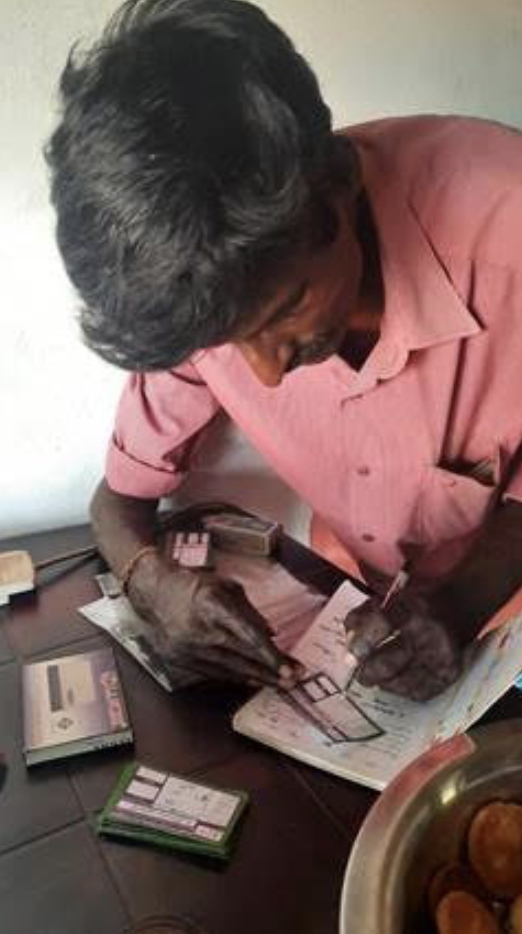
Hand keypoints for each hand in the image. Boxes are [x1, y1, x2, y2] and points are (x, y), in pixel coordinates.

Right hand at [128, 553, 297, 687]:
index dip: (270, 655)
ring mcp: (188, 648)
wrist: (154, 592)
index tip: (288, 667)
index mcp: (212, 605)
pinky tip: (253, 680)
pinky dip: (237, 678)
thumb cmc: (193, 586)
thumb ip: (250, 611)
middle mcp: (199, 629)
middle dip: (270, 671)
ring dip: (257, 678)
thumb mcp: (226, 587)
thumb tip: (272, 634)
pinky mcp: (181, 660)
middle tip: (293, 679)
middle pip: (242, 657)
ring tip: (278, 683)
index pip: (247, 636)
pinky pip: (215, 674)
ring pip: (230, 671)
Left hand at [343, 591, 462, 700]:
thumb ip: (362, 616)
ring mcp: (440, 656)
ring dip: (382, 682)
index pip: (383, 624)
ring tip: (377, 675)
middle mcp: (428, 632)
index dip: (363, 642)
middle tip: (359, 673)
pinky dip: (400, 689)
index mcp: (411, 607)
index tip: (351, 655)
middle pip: (389, 662)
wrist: (457, 607)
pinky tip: (396, 679)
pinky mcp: (449, 673)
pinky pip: (417, 692)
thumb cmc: (415, 605)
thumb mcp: (388, 598)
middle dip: (367, 672)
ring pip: (399, 682)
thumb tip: (349, 642)